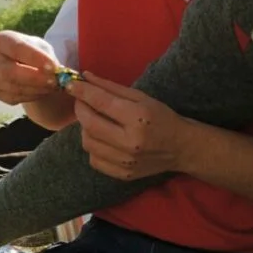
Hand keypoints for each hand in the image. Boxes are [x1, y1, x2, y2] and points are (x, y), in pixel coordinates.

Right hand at [0, 30, 60, 105]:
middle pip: (8, 72)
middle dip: (34, 78)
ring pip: (13, 87)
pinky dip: (32, 96)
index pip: (16, 48)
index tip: (53, 66)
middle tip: (54, 80)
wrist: (28, 67)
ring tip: (54, 84)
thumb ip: (47, 57)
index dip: (34, 58)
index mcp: (1, 40)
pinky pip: (14, 98)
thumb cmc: (35, 52)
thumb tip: (57, 71)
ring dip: (37, 88)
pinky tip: (43, 90)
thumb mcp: (42, 48)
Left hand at [66, 71, 190, 179]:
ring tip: (94, 121)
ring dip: (85, 129)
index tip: (71, 85)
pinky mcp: (122, 174)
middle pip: (89, 125)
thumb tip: (84, 77)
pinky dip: (93, 147)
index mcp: (139, 118)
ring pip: (88, 143)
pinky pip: (94, 159)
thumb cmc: (161, 117)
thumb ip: (110, 88)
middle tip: (80, 101)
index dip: (82, 92)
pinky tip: (102, 139)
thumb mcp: (141, 97)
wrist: (182, 148)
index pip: (101, 102)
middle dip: (80, 109)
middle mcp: (131, 142)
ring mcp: (126, 162)